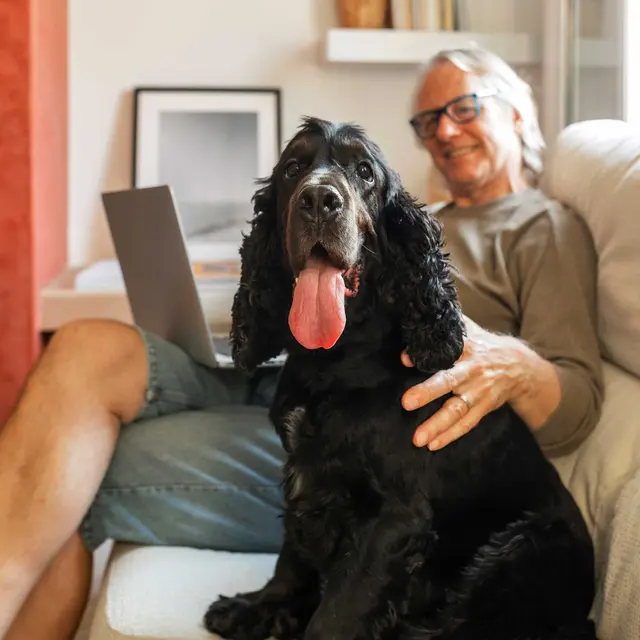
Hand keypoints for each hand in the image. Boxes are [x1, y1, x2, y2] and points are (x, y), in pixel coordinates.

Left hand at [401, 317, 528, 449]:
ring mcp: (480, 391)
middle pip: (449, 382)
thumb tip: (417, 318)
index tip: (404, 359)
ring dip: (437, 425)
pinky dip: (451, 435)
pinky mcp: (485, 407)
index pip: (444, 349)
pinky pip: (467, 423)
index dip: (425, 353)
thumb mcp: (467, 330)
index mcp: (466, 348)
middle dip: (428, 392)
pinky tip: (433, 444)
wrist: (520, 365)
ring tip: (418, 438)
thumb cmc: (482, 345)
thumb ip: (444, 327)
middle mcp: (472, 371)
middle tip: (406, 402)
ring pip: (457, 410)